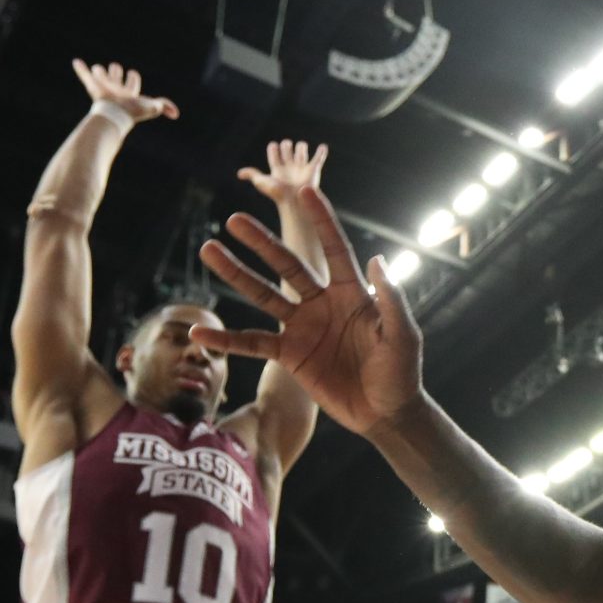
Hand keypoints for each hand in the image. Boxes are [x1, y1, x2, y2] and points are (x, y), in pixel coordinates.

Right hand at [71, 59, 177, 123]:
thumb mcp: (152, 107)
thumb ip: (164, 106)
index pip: (131, 84)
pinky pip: (85, 76)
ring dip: (100, 73)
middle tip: (115, 66)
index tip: (132, 73)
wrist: (115, 113)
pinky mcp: (93, 88)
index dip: (132, 78)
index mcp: (129, 94)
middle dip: (115, 72)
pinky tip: (76, 61)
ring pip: (101, 77)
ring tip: (97, 68)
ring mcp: (104, 89)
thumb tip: (176, 114)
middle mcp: (116, 91)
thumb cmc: (133, 111)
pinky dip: (81, 69)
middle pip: (115, 79)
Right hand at [196, 193, 422, 436]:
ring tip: (209, 250)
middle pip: (287, 265)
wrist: (386, 413)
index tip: (305, 190)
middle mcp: (323, 303)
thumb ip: (391, 300)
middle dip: (261, 243)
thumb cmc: (401, 372)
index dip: (321, 220)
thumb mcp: (403, 336)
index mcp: (353, 291)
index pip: (334, 248)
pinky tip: (199, 330)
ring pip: (262, 295)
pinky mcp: (289, 354)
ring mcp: (303, 327)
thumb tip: (378, 259)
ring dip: (236, 274)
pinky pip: (252, 343)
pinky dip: (226, 339)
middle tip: (234, 219)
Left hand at [240, 139, 327, 206]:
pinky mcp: (313, 170)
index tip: (273, 147)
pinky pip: (319, 159)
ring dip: (301, 147)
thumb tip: (240, 174)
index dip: (273, 148)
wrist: (295, 200)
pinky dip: (322, 152)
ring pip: (302, 149)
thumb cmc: (278, 194)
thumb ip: (252, 175)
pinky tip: (322, 146)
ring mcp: (302, 168)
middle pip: (288, 148)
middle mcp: (289, 167)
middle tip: (286, 147)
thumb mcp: (262, 182)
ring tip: (301, 151)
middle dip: (287, 145)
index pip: (274, 153)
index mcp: (277, 169)